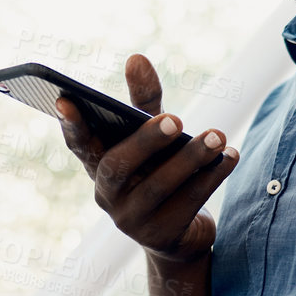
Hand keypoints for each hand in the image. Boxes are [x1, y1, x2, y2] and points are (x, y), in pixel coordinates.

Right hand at [57, 54, 237, 264]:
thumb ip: (144, 101)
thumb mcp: (153, 137)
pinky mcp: (160, 237)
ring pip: (158, 186)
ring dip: (191, 158)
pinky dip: (212, 177)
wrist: (180, 237)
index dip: (70, 125)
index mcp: (98, 166)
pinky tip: (230, 156)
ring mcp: (131, 220)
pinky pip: (187, 203)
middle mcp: (107, 195)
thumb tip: (136, 58)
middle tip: (177, 119)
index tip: (65, 100)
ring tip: (217, 136)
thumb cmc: (160, 173)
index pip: (79, 145)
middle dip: (147, 141)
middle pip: (117, 166)